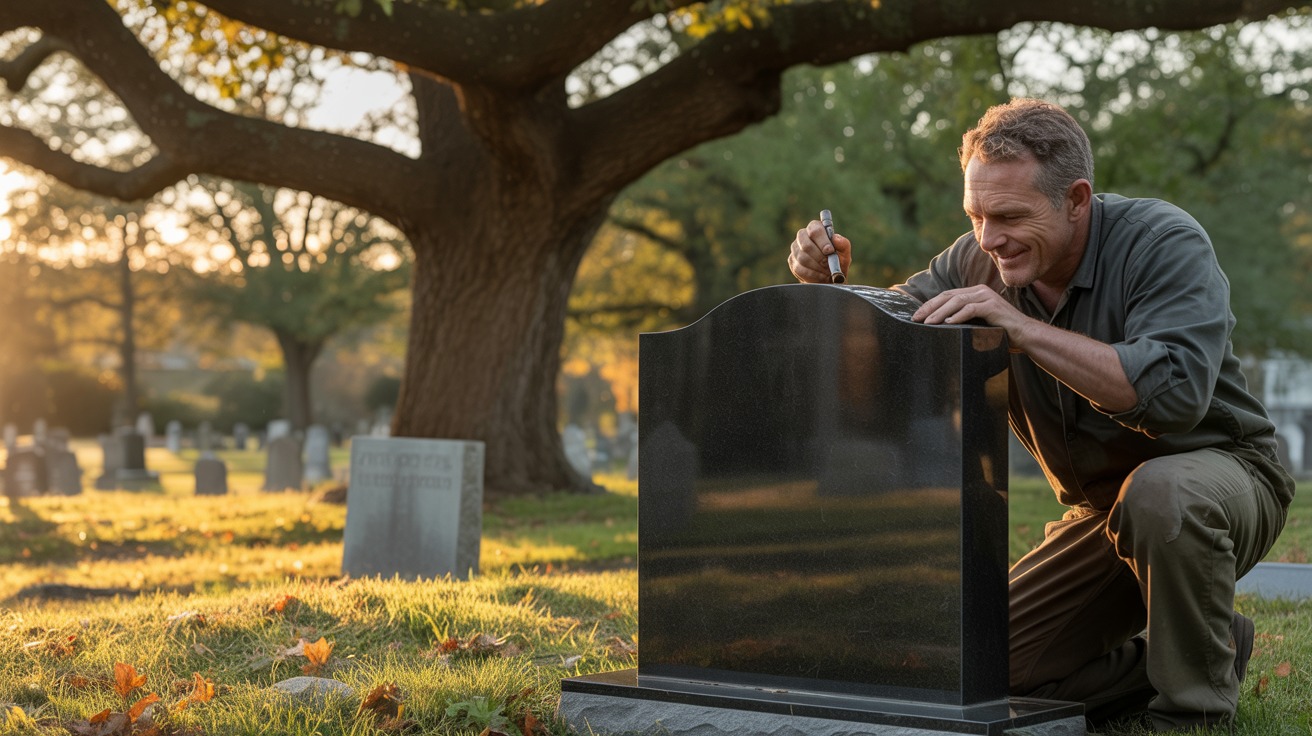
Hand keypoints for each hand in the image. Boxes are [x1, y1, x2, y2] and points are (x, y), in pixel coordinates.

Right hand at [788, 219, 850, 283]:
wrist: (830, 278)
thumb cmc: (838, 262)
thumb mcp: (845, 254)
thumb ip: (843, 244)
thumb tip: (835, 238)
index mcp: (816, 228)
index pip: (815, 230)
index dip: (822, 241)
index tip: (830, 251)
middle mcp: (803, 235)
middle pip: (806, 245)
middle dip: (819, 257)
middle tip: (828, 264)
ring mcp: (795, 248)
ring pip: (802, 258)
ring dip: (817, 267)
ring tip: (827, 272)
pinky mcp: (792, 261)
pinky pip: (799, 268)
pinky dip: (813, 274)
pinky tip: (821, 276)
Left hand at [912, 285, 1032, 347]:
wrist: (1025, 334)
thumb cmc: (1000, 332)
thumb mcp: (977, 322)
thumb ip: (963, 319)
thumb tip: (938, 326)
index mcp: (974, 293)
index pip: (947, 295)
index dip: (930, 305)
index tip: (917, 316)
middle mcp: (980, 291)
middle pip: (949, 296)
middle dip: (930, 307)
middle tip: (916, 319)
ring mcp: (987, 297)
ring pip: (957, 301)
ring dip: (940, 313)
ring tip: (928, 323)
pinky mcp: (993, 306)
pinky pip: (971, 309)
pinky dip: (958, 316)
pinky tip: (948, 323)